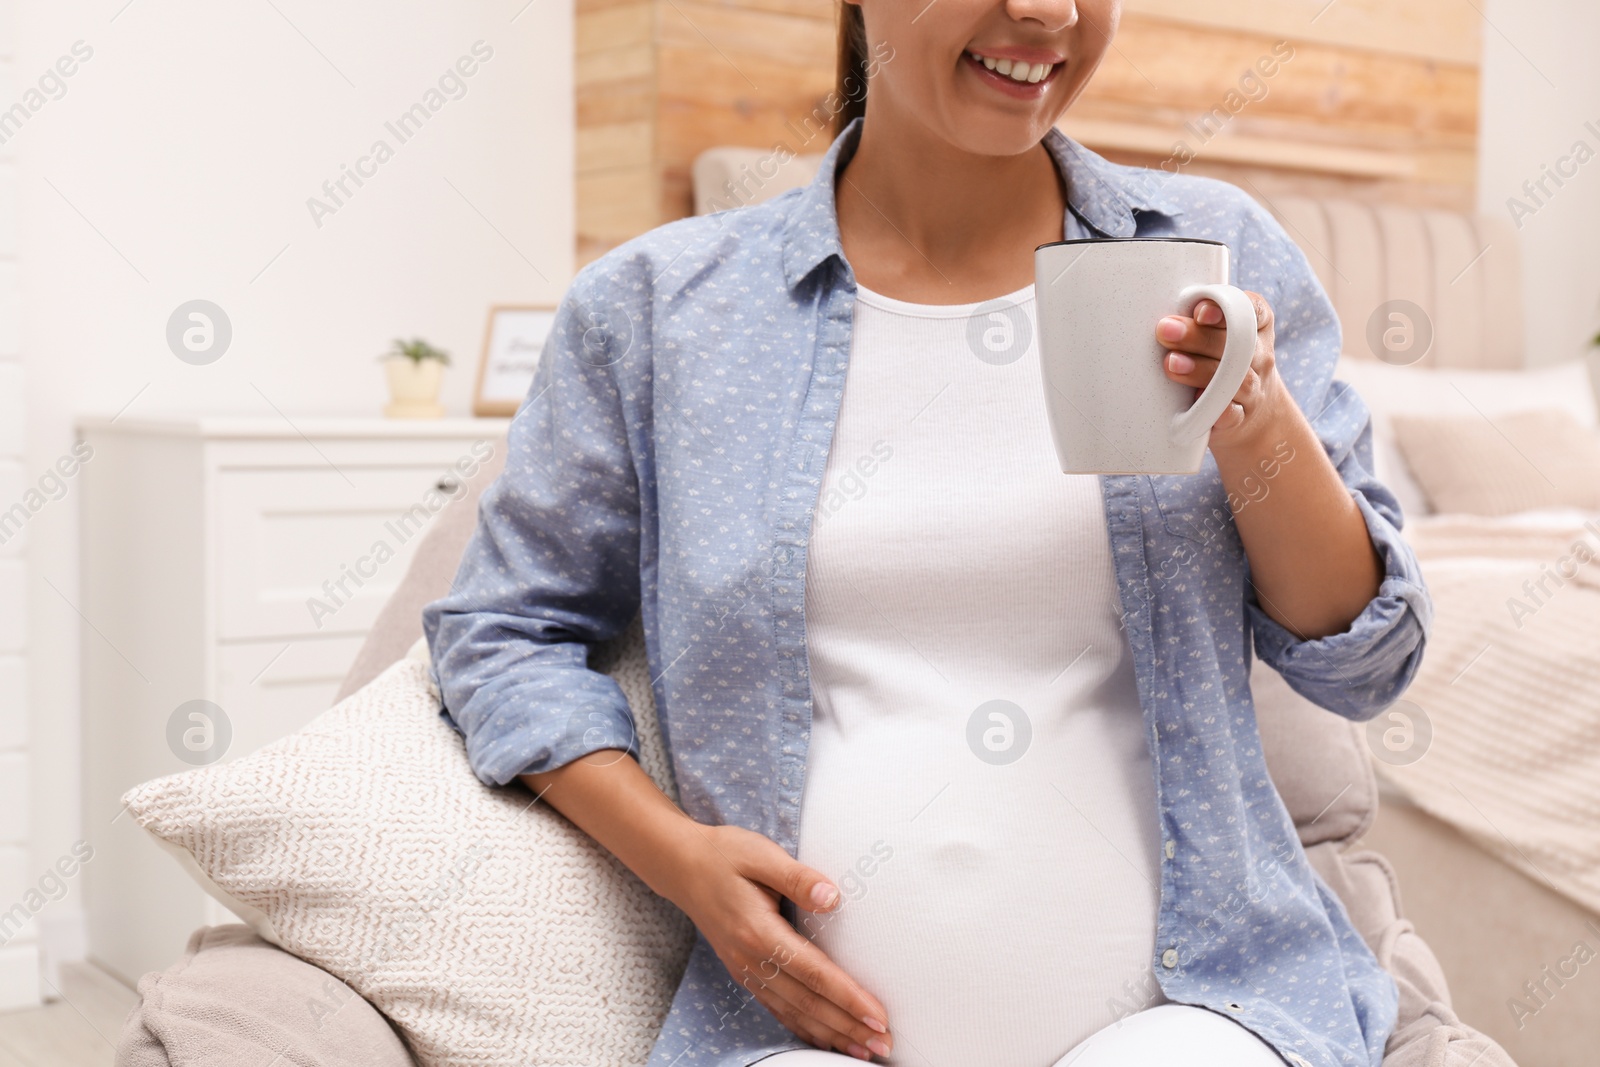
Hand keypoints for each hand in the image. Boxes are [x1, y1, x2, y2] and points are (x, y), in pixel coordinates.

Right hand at [669, 823, 892, 1061]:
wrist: (681, 865)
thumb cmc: (725, 854)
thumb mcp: (761, 854)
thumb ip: (798, 878)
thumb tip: (833, 897)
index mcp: (758, 932)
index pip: (813, 974)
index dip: (848, 997)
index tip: (878, 1015)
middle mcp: (750, 960)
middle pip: (807, 1003)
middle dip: (848, 1026)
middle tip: (884, 1043)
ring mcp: (745, 970)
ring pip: (793, 1013)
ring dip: (831, 1034)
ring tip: (864, 1050)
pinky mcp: (744, 972)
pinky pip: (777, 1009)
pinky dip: (803, 1028)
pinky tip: (825, 1038)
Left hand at [1155, 290, 1291, 455]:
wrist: (1252, 411)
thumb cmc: (1221, 360)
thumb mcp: (1217, 335)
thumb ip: (1196, 321)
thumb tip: (1163, 317)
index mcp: (1256, 326)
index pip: (1253, 309)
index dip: (1228, 309)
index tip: (1198, 311)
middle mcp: (1259, 355)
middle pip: (1237, 343)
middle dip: (1199, 336)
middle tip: (1166, 331)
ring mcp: (1253, 388)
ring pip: (1236, 379)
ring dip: (1201, 370)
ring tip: (1172, 363)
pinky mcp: (1241, 417)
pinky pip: (1233, 414)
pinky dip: (1216, 409)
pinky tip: (1195, 401)